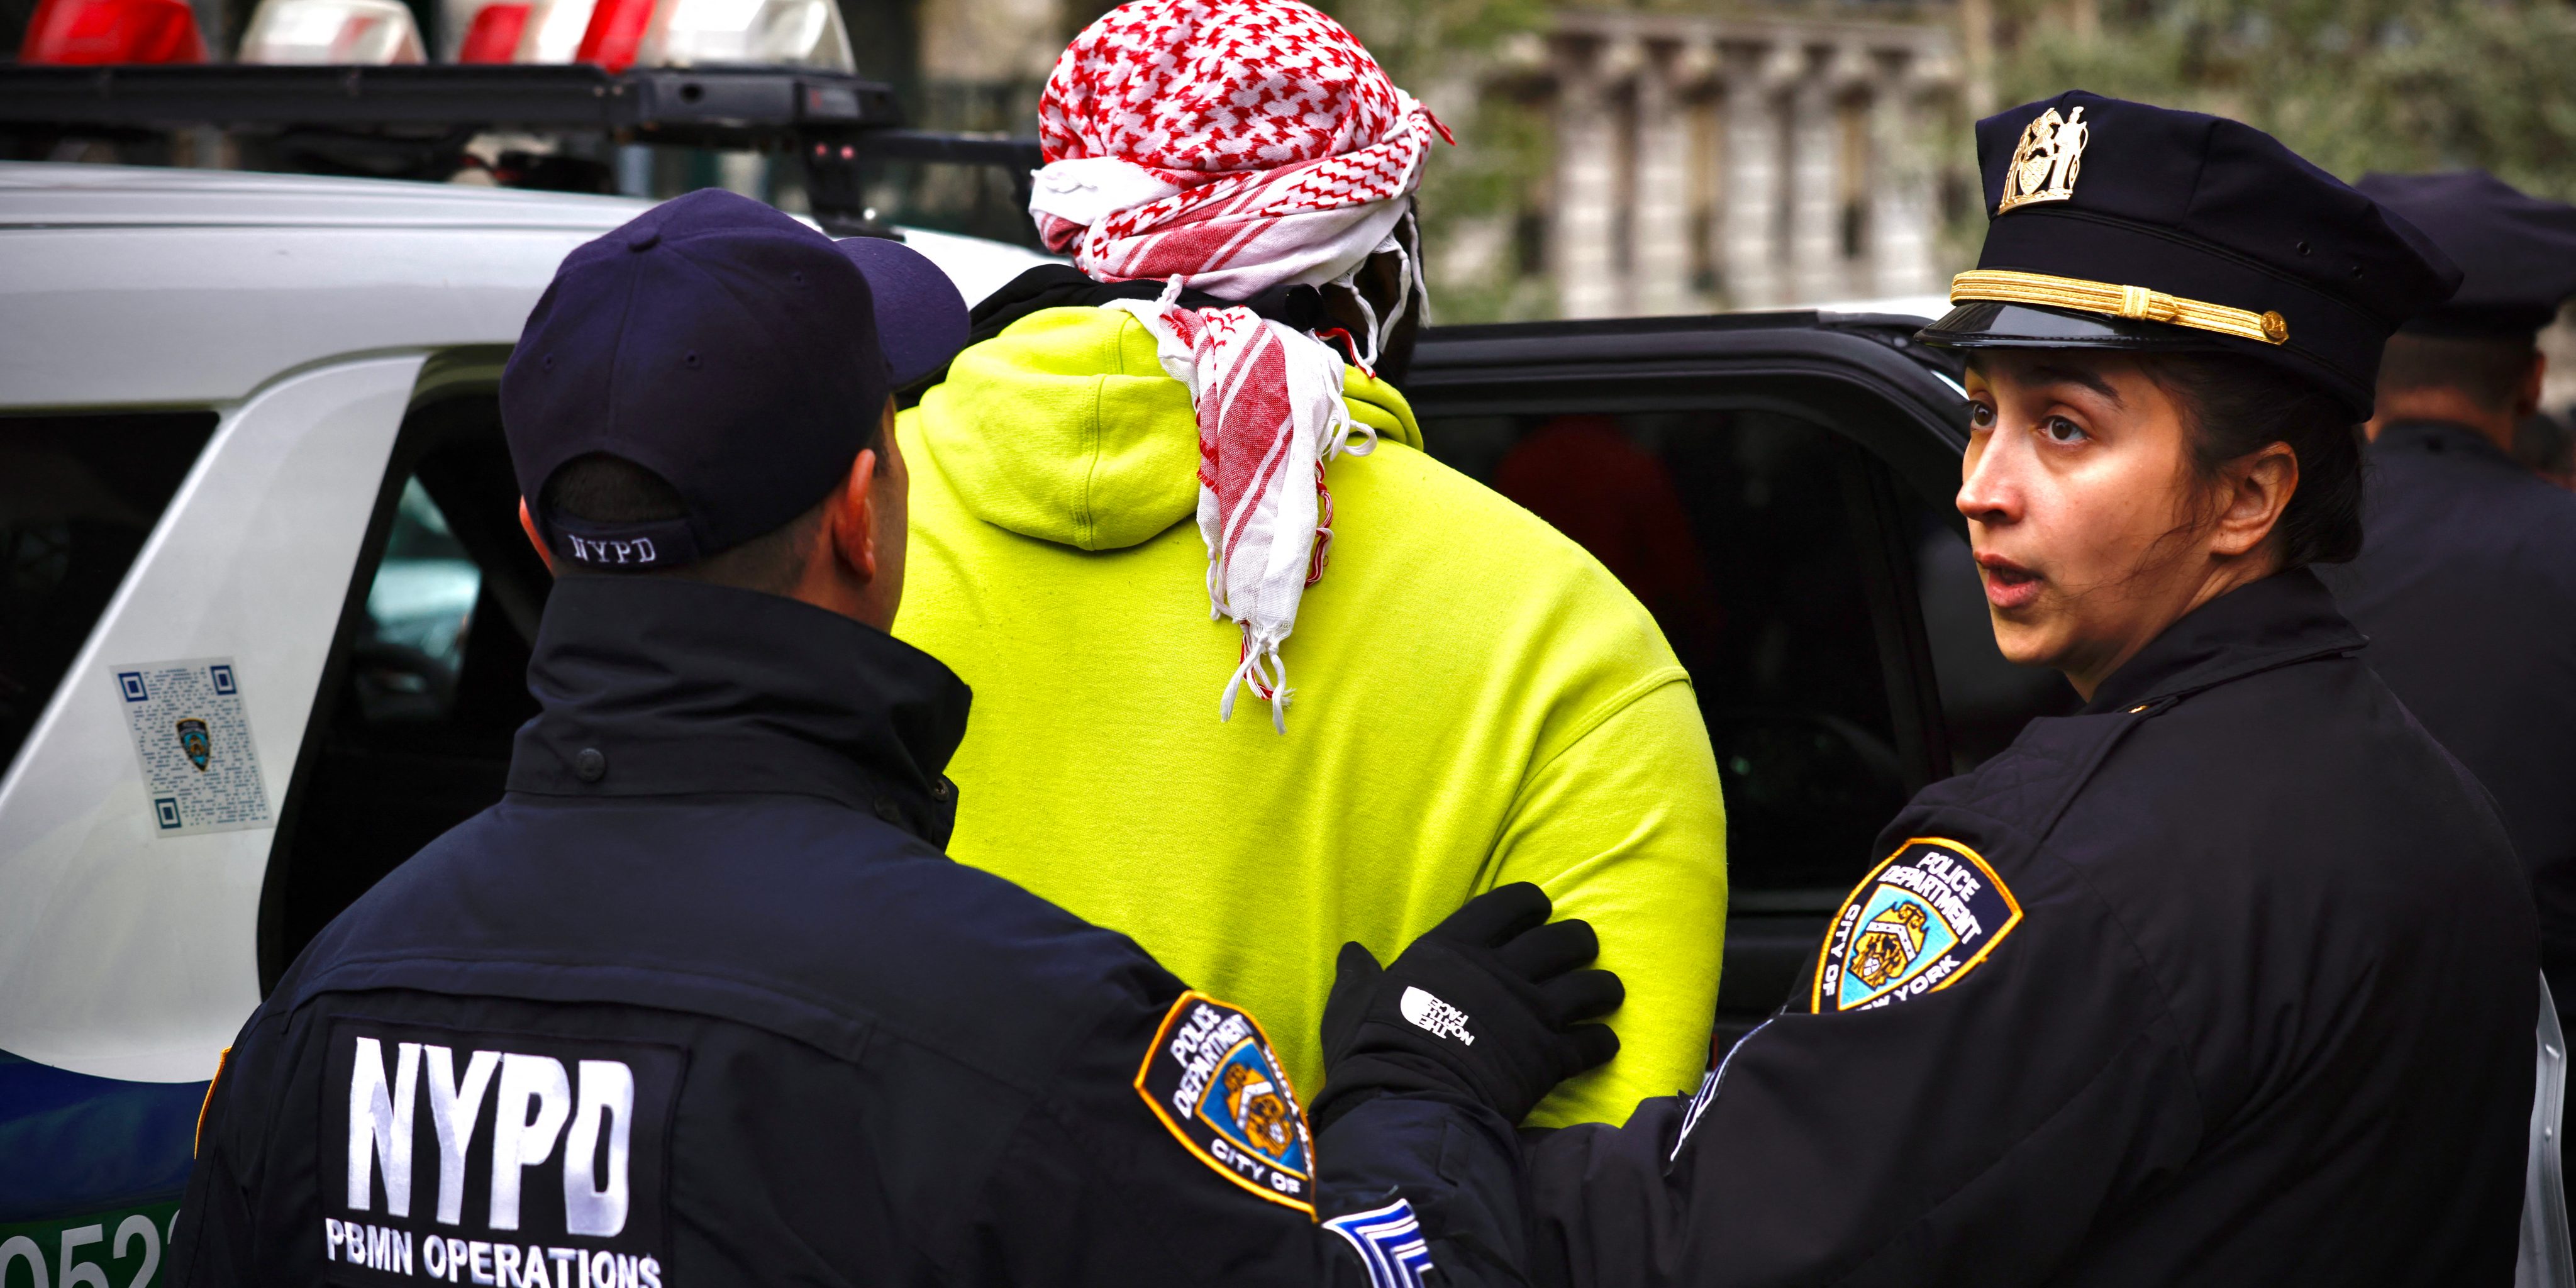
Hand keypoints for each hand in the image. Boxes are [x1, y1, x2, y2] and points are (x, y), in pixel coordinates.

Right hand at [1312, 883, 1622, 1130]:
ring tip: (1605, 994)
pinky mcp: (1550, 1058)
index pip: (1510, 904)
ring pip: (1592, 986)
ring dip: (1603, 988)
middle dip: (1579, 942)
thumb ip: (1358, 978)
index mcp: (1454, 949)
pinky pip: (1594, 1043)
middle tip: (1579, 951)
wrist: (1407, 1106)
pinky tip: (1601, 1045)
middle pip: (1565, 940)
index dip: (1532, 903)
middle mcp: (1502, 972)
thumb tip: (1351, 953)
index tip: (1539, 911)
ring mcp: (1531, 1014)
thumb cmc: (1373, 1051)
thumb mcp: (1352, 1004)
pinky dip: (1602, 1043)